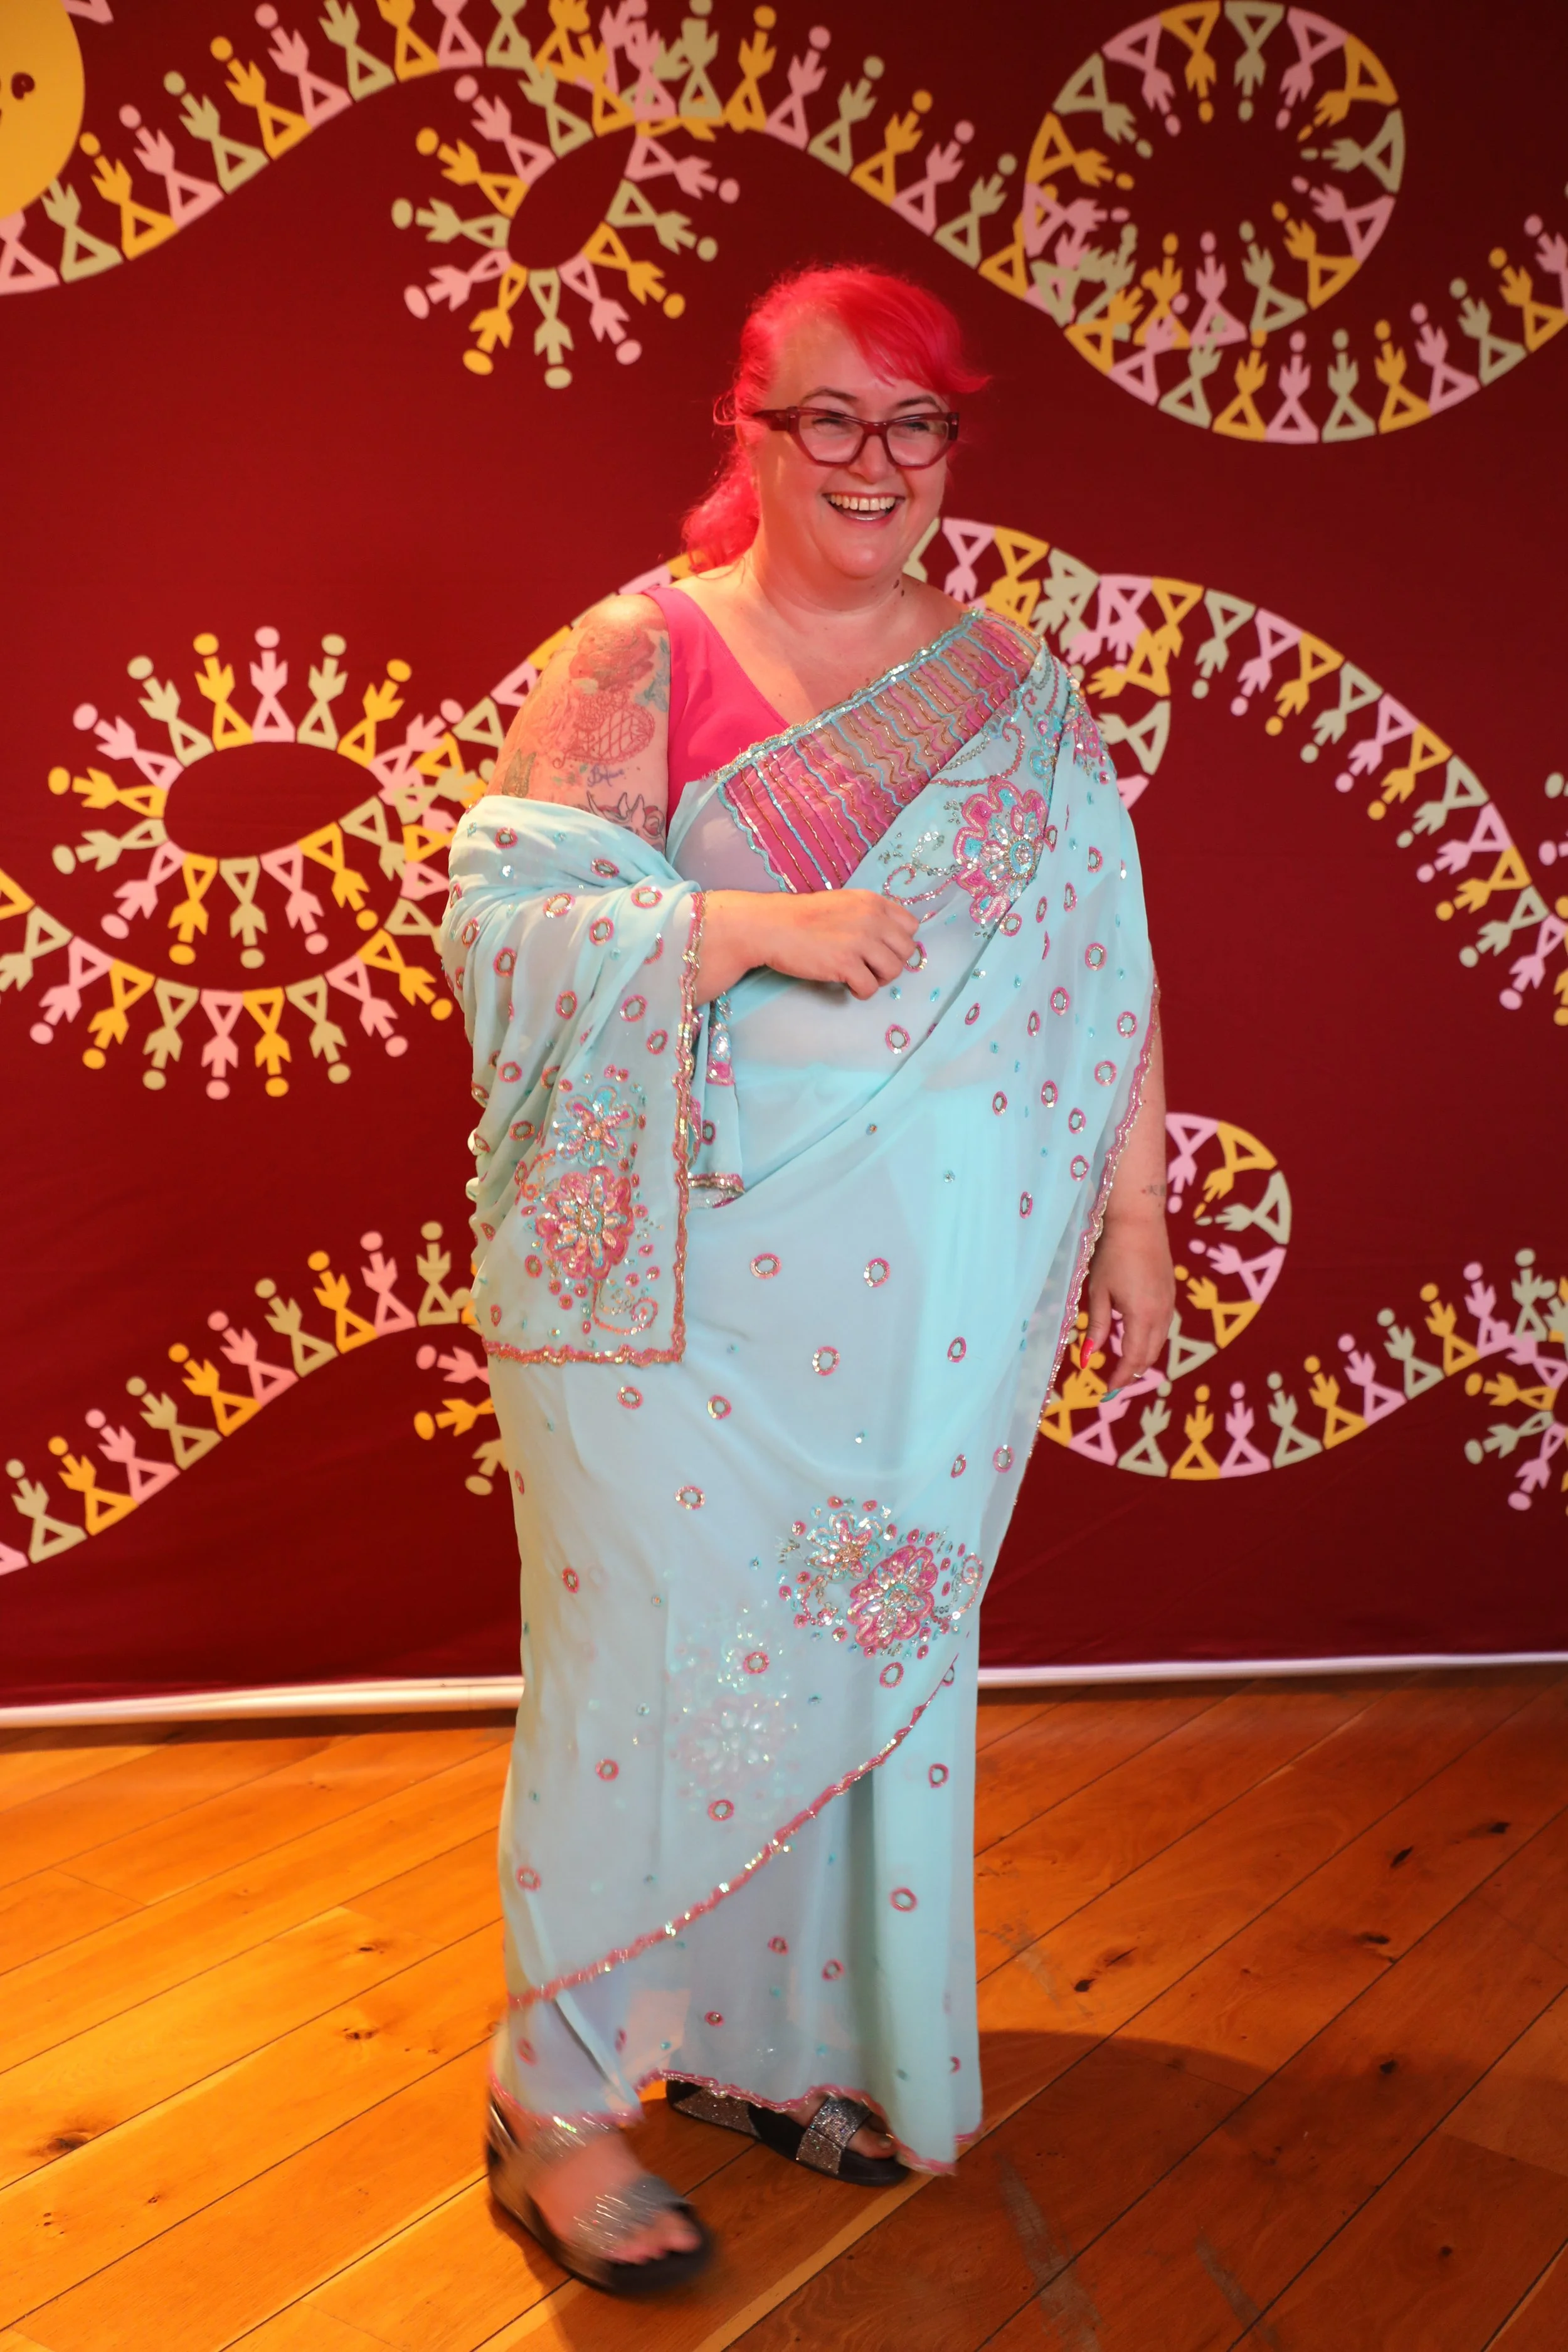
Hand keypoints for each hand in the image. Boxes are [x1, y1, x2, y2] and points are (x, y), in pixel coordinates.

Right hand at [696, 888, 918, 1003]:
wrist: (771, 926)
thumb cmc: (802, 917)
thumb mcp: (843, 903)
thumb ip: (868, 915)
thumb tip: (889, 939)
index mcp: (872, 902)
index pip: (911, 926)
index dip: (899, 942)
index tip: (883, 949)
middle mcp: (872, 919)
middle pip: (906, 951)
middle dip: (892, 963)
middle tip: (871, 967)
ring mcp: (860, 942)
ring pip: (893, 971)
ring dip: (879, 979)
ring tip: (859, 976)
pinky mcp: (845, 964)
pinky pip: (871, 988)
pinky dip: (861, 991)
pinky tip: (847, 985)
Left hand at [1081, 1213, 1175, 1388]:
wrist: (1139, 1221)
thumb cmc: (1112, 1255)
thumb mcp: (1099, 1293)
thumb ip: (1098, 1328)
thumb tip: (1087, 1359)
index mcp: (1143, 1317)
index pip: (1134, 1359)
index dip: (1120, 1378)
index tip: (1106, 1391)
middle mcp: (1162, 1314)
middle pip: (1150, 1355)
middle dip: (1132, 1372)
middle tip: (1113, 1383)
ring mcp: (1169, 1304)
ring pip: (1159, 1342)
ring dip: (1142, 1357)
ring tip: (1123, 1365)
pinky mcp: (1170, 1294)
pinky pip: (1162, 1327)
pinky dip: (1149, 1340)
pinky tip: (1135, 1338)